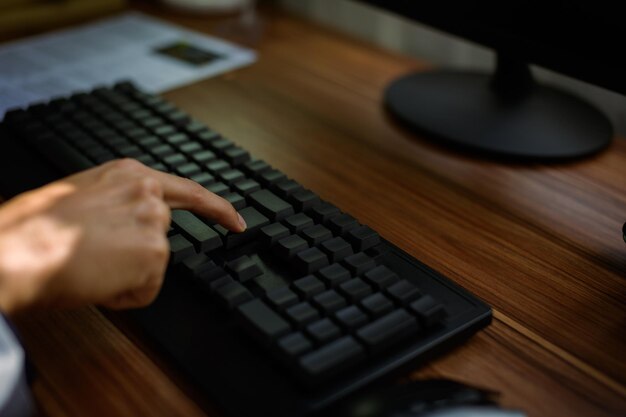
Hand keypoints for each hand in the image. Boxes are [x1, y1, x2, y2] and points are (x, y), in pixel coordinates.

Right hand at [0, 159, 245, 314]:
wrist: (17, 250)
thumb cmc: (33, 229)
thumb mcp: (79, 198)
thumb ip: (115, 204)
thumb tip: (122, 230)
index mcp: (129, 174)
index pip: (189, 191)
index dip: (217, 210)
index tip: (237, 222)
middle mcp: (149, 193)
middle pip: (160, 238)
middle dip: (136, 253)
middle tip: (94, 257)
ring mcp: (155, 223)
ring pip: (150, 266)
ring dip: (124, 274)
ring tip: (87, 264)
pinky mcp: (156, 254)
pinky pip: (145, 290)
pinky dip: (122, 295)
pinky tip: (95, 281)